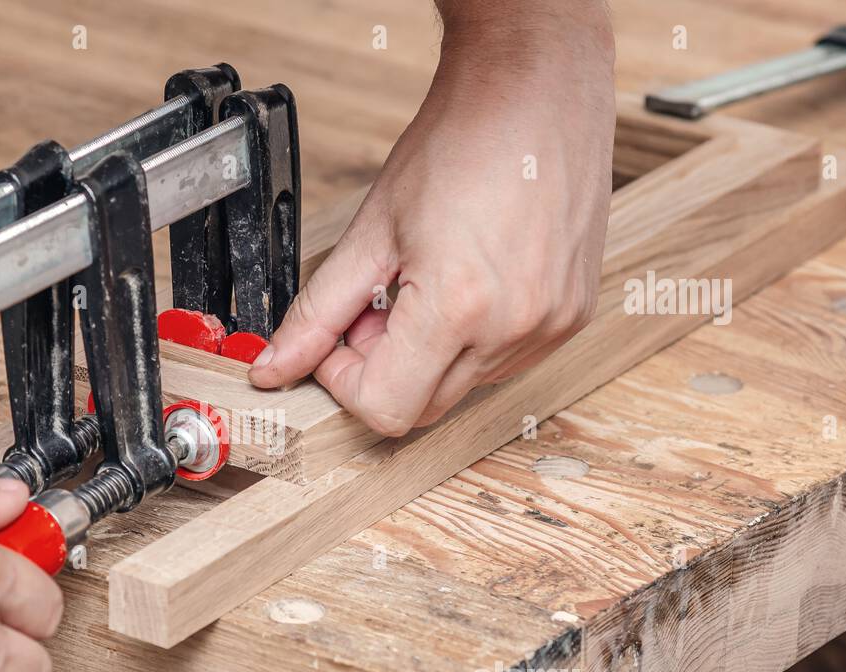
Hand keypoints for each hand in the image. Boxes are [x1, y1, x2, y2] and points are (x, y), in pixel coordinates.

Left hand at [249, 2, 615, 435]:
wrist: (537, 88)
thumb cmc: (460, 141)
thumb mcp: (370, 232)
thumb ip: (317, 312)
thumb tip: (274, 365)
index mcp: (459, 307)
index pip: (385, 408)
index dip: (346, 380)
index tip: (339, 338)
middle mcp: (515, 327)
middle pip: (421, 406)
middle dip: (384, 366)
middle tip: (378, 303)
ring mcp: (551, 326)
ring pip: (461, 388)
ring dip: (428, 353)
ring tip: (427, 280)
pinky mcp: (571, 317)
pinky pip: (502, 362)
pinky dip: (471, 340)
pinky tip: (468, 282)